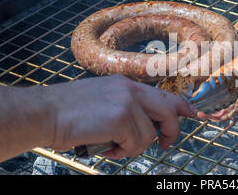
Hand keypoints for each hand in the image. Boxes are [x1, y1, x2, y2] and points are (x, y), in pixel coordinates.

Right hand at [46, 74, 195, 158]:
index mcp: (127, 85)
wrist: (44, 112)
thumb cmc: (68, 112)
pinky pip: (135, 143)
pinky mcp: (121, 118)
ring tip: (113, 146)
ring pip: (149, 135)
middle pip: (169, 110)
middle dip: (170, 131)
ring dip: (133, 147)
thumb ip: (126, 107)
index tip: (193, 115)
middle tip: (164, 143)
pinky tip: (105, 147)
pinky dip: (122, 152)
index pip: (165, 93)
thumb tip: (146, 126)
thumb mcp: (103, 99)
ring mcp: (127, 103)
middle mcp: (131, 90)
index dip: (183, 106)